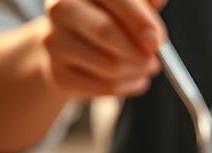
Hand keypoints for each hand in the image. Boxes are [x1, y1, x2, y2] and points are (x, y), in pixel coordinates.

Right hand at [38, 0, 167, 97]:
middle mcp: (59, 9)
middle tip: (154, 59)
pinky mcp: (58, 74)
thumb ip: (144, 0)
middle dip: (139, 50)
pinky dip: (128, 86)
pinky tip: (134, 78)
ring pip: (110, 65)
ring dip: (138, 70)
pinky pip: (104, 86)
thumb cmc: (108, 17)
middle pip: (105, 32)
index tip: (157, 40)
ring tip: (146, 66)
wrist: (70, 44)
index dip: (139, 20)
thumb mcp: (128, 2)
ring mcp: (54, 42)